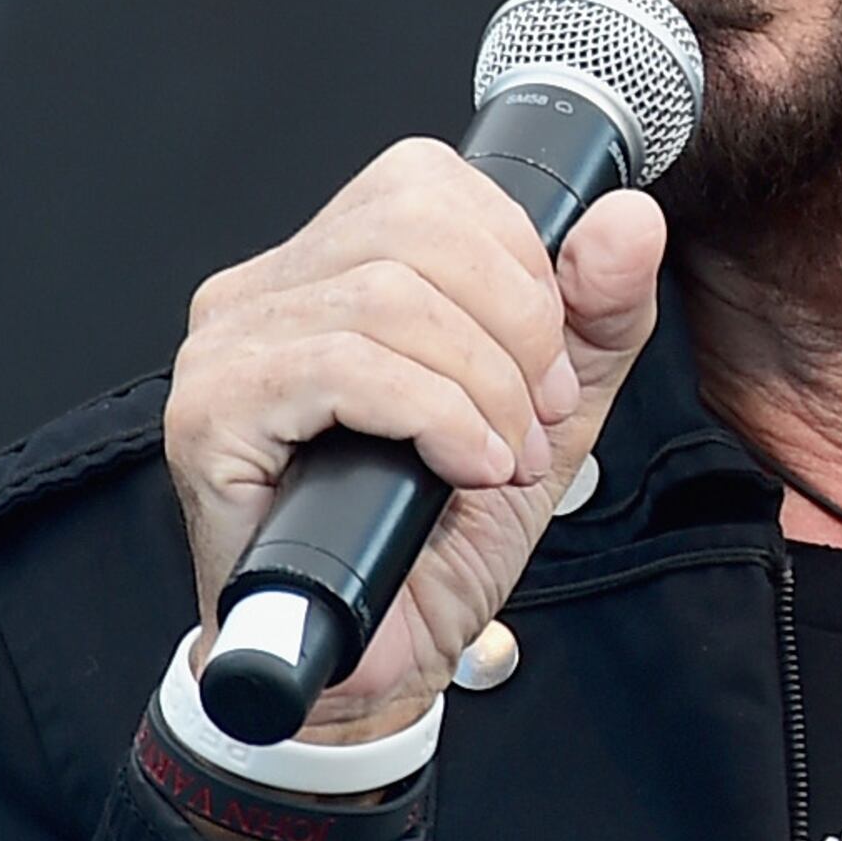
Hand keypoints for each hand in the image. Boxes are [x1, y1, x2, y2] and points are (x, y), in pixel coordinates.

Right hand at [164, 145, 666, 740]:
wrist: (371, 658)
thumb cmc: (437, 536)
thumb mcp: (547, 412)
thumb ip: (598, 314)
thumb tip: (630, 219)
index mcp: (335, 264)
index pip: (427, 182)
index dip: (518, 265)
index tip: (548, 368)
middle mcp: (268, 288)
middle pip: (416, 230)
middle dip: (514, 332)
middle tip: (530, 423)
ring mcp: (230, 346)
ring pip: (385, 298)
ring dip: (480, 388)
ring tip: (498, 459)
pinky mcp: (211, 414)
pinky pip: (342, 367)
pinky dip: (433, 416)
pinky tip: (462, 466)